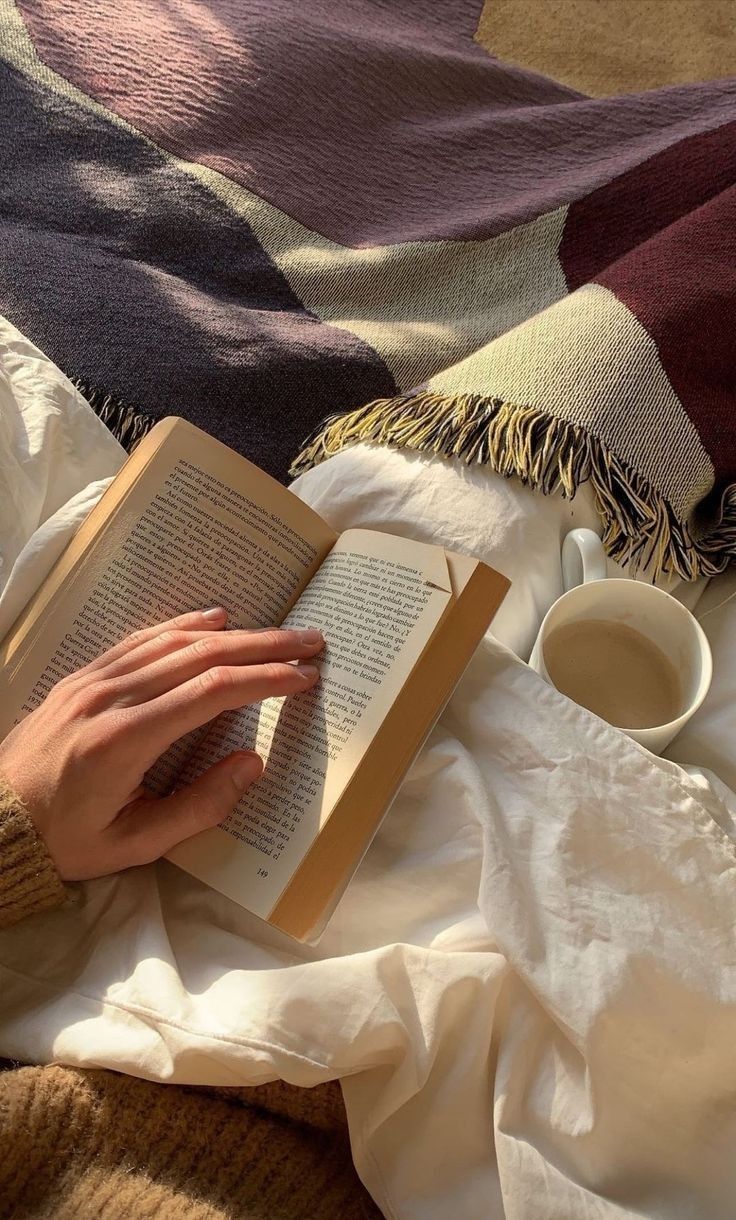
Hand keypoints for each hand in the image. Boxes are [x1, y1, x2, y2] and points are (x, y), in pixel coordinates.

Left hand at [0, 608, 322, 880]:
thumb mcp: (135, 844)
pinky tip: (213, 618)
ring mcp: (93, 681)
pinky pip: (140, 639)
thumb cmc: (66, 840)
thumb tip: (253, 764)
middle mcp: (110, 698)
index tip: (304, 677)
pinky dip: (182, 625)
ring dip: (233, 632)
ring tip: (277, 633)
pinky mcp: (82, 676)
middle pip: (202, 656)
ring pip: (174, 641)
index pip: (211, 692)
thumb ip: (199, 807)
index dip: (265, 680)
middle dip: (263, 646)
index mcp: (125, 740)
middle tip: (310, 642)